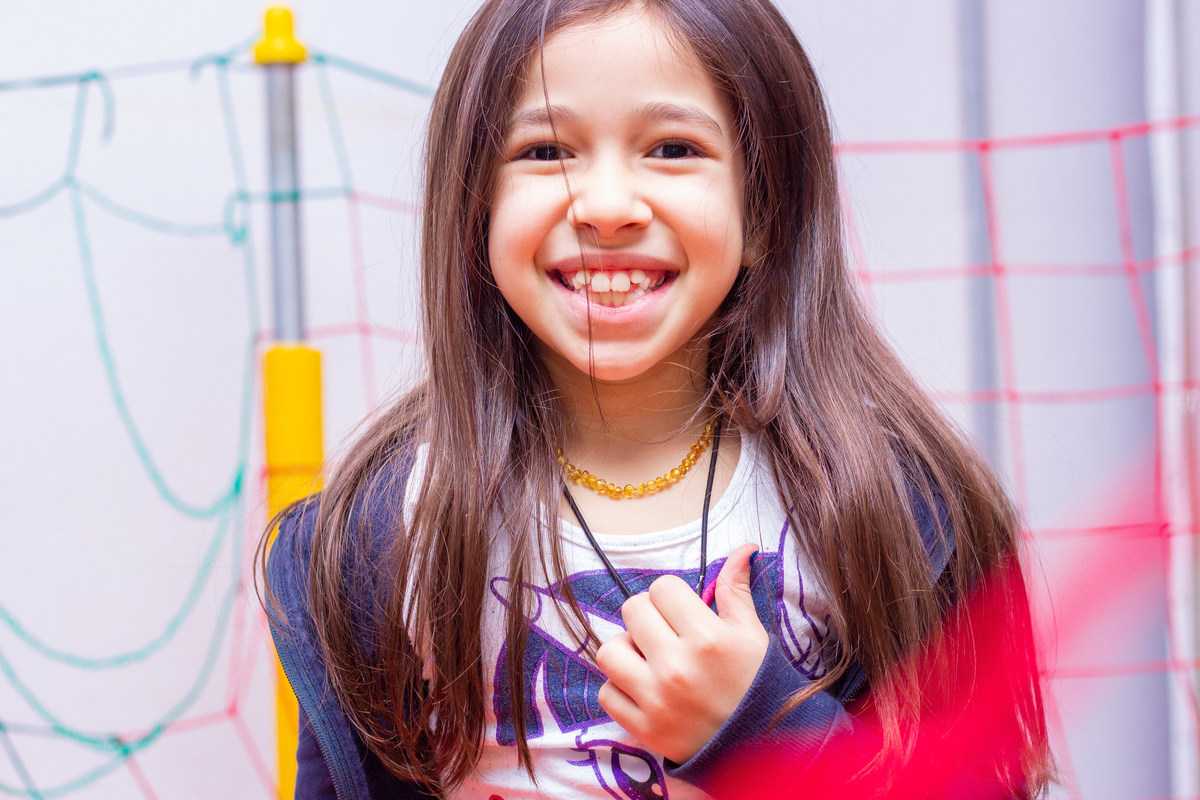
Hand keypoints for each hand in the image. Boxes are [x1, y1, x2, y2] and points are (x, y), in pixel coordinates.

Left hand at [595, 543, 769, 763]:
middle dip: (648, 616)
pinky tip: (645, 689)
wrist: (759, 749)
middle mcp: (677, 666)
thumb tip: (743, 548)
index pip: (661, 587)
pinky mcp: (643, 728)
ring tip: (648, 659)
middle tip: (666, 634)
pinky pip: (607, 692)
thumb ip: (737, 590)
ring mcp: (657, 699)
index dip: (671, 596)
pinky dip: (620, 688)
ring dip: (626, 650)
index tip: (683, 613)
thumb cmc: (755, 685)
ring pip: (609, 650)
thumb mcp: (752, 635)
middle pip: (632, 610)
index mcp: (707, 638)